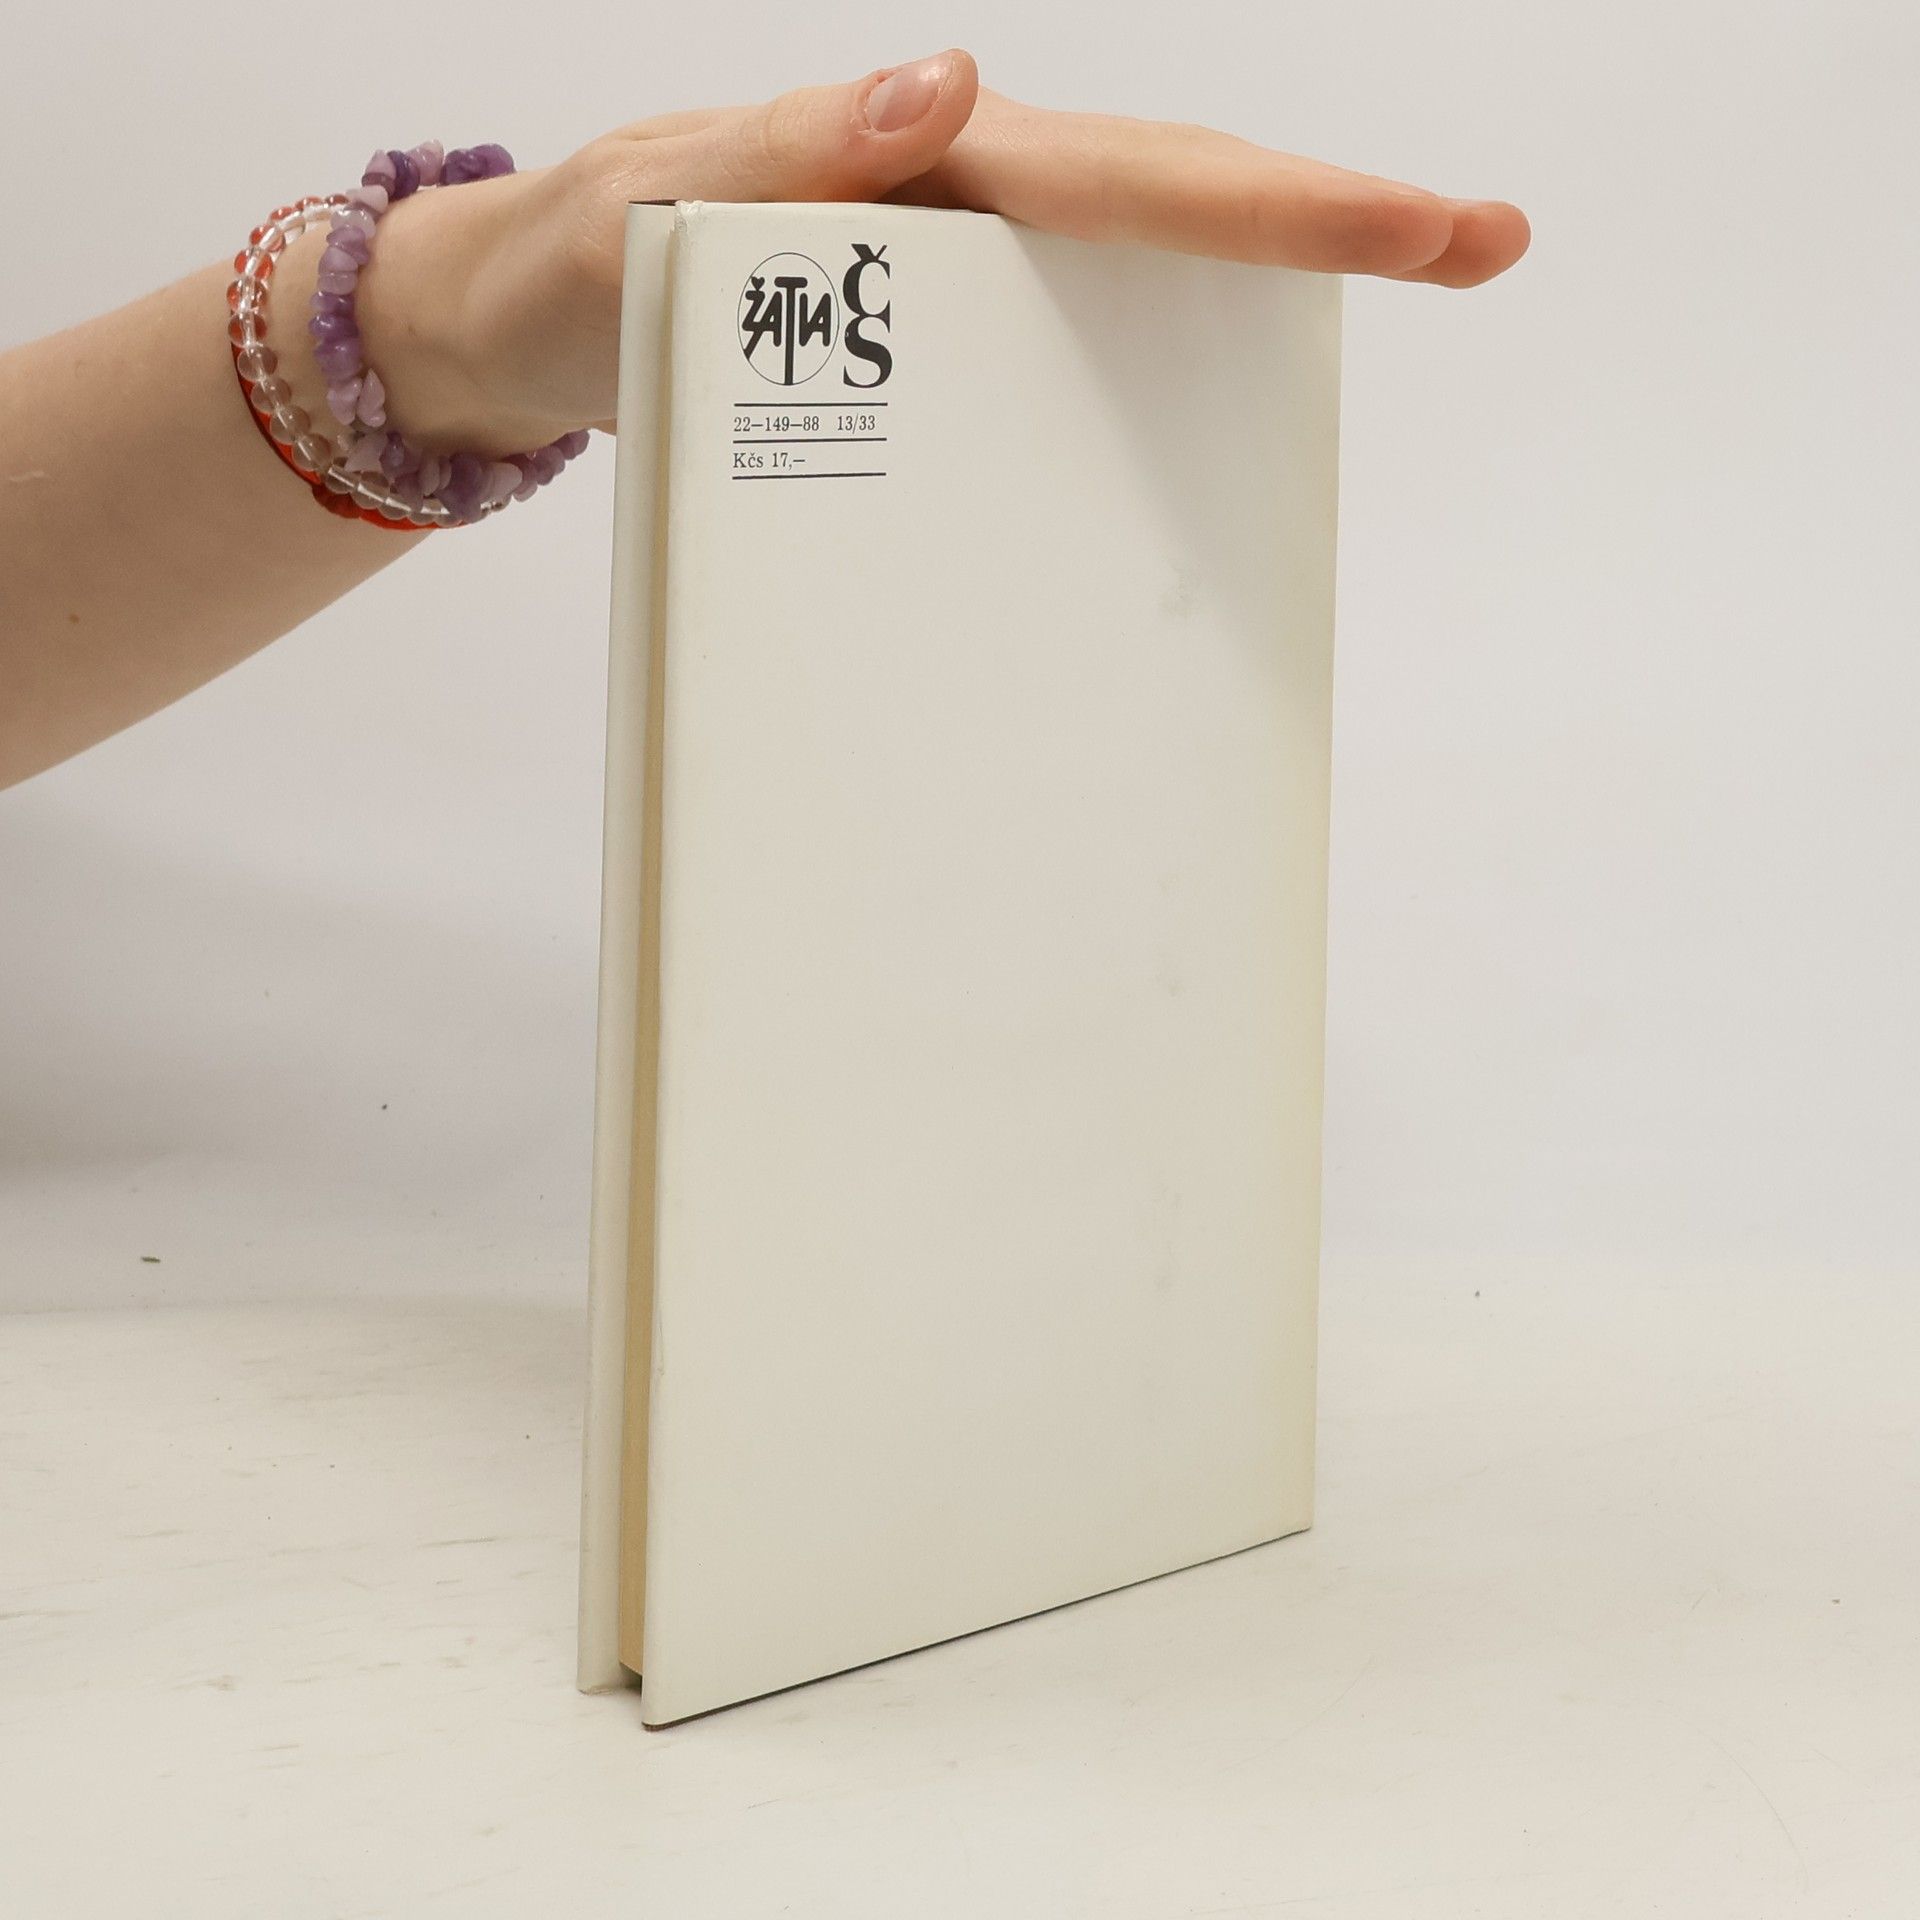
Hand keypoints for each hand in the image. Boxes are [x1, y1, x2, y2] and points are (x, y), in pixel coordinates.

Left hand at [352, 50, 1529, 456]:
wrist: (518, 327)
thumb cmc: (576, 264)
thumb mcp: (656, 204)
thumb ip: (790, 154)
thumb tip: (954, 93)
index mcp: (919, 171)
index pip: (1128, 179)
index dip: (1282, 205)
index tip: (1427, 223)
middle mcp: (956, 212)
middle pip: (1172, 200)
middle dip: (1327, 219)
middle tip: (1482, 240)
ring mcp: (948, 282)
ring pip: (1132, 271)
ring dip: (1260, 280)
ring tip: (1394, 290)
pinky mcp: (921, 350)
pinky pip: (1055, 352)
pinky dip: (1146, 365)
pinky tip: (1205, 407)